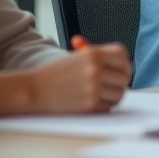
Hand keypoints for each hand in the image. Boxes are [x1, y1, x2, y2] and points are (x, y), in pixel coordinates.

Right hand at [0, 37, 131, 116]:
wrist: (34, 90)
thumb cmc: (53, 74)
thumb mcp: (75, 58)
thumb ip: (98, 57)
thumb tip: (121, 60)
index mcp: (92, 54)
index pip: (121, 54)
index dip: (122, 61)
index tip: (121, 67)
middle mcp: (95, 70)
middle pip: (125, 75)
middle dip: (121, 79)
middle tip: (115, 82)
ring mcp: (94, 88)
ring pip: (120, 92)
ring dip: (115, 93)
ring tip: (106, 92)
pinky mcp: (90, 105)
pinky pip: (109, 106)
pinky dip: (106, 104)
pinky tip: (97, 100)